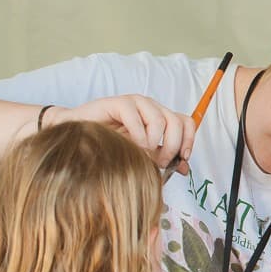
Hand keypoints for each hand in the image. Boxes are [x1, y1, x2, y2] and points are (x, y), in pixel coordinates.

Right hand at [53, 94, 194, 173]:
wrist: (80, 135)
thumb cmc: (112, 145)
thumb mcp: (142, 154)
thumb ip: (163, 159)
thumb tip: (185, 168)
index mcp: (160, 117)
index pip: (187, 123)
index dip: (189, 140)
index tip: (182, 159)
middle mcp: (151, 108)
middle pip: (176, 122)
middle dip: (172, 146)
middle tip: (160, 162)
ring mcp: (136, 103)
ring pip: (160, 119)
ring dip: (154, 142)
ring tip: (143, 154)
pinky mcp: (118, 102)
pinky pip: (136, 117)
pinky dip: (137, 136)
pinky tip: (131, 146)